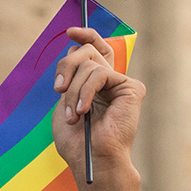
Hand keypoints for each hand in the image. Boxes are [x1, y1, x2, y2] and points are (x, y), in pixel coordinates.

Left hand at [51, 27, 145, 178]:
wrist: (91, 158)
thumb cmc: (76, 140)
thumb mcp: (65, 102)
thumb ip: (71, 77)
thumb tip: (74, 48)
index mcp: (95, 84)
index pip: (95, 50)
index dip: (85, 37)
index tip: (70, 32)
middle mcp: (111, 80)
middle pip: (86, 51)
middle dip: (66, 67)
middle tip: (58, 90)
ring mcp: (122, 83)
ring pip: (89, 65)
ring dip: (73, 91)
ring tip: (74, 114)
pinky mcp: (132, 87)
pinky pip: (99, 73)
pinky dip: (84, 91)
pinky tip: (83, 110)